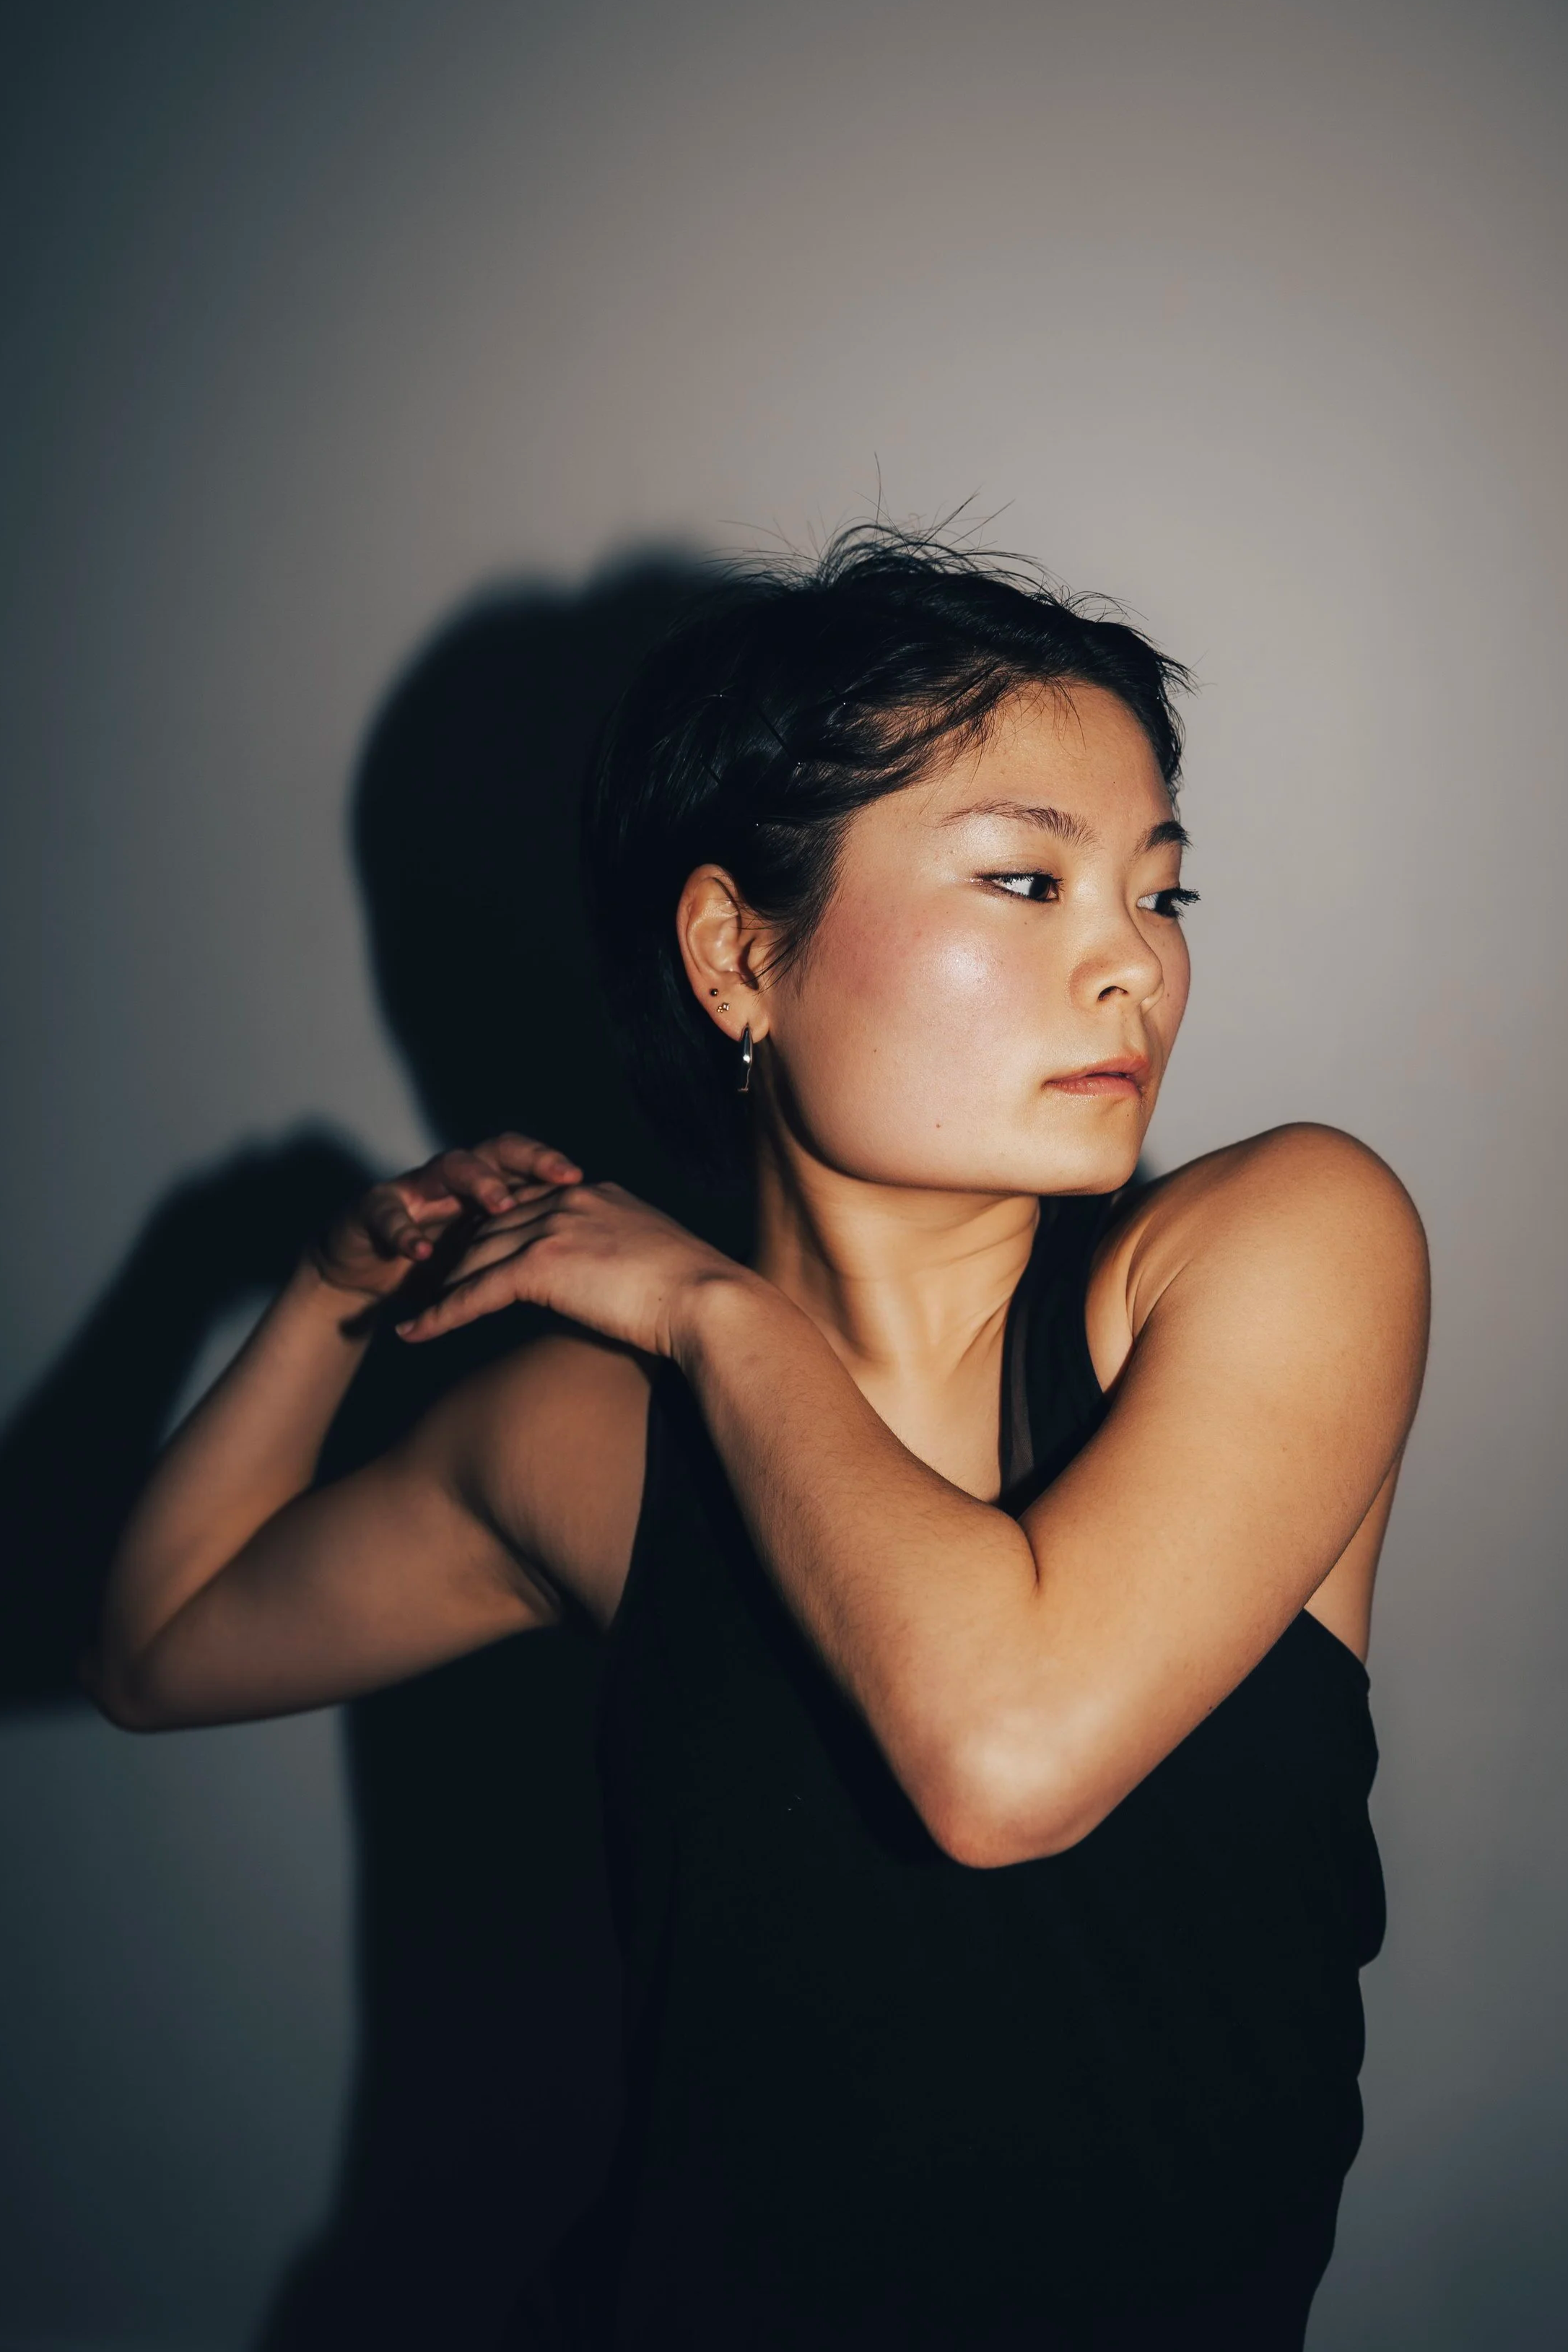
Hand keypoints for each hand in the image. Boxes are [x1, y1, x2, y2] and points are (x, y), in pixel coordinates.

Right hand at [308, 1133, 583, 1305]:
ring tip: (502, 1206)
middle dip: (529, 1160)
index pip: (526, 1162)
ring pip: (448, 1166)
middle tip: (559, 1179)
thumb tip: (577, 1272)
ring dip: (477, 1183)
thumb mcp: (483, 1257)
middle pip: (496, 1151)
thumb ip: (522, 1254)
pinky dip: (406, 1231)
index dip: (554, 1166)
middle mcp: (454, 1176)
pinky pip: (390, 1212)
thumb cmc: (435, 1262)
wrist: (364, 1268)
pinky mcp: (375, 1208)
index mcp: (485, 1184)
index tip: (587, 1181)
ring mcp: (415, 1186)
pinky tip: (422, 1251)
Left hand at [392, 1178, 746, 1359]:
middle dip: (459, 1254)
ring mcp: (552, 1228)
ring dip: (441, 1285)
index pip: (528, 1205)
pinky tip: (414, 1334)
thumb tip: (617, 1283)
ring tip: (414, 1311)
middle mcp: (568, 1200)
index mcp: (595, 1195)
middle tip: (430, 1283)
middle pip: (493, 1225)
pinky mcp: (540, 1266)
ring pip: (476, 1255)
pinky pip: (475, 1291)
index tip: (474, 1253)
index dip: (496, 1229)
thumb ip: (623, 1256)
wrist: (710, 1299)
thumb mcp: (657, 1258)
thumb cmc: (700, 1293)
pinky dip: (440, 1314)